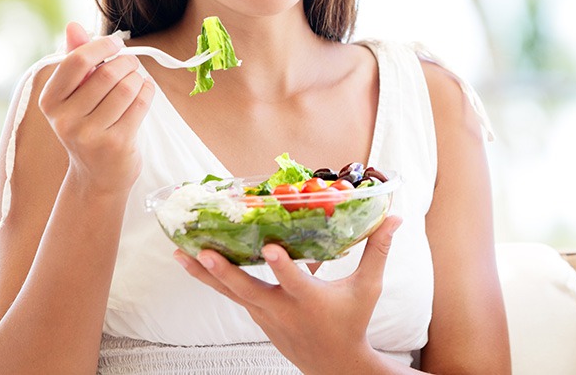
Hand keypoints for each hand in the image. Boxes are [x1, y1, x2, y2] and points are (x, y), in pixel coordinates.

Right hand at [38, 22, 154, 193]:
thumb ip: (75, 58)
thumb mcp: (75, 94)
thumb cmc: (88, 124)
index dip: (101, 46)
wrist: (97, 175)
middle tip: (131, 64)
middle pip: (107, 73)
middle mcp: (65, 119)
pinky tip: (144, 92)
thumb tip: (73, 25)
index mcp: (50, 101)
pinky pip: (140, 103)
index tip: (114, 45)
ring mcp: (90, 134)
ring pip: (127, 87)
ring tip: (136, 80)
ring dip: (139, 77)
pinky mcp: (116, 144)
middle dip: (126, 62)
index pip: (76, 61)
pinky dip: (148, 91)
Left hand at [176, 215, 402, 372]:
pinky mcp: (257, 316)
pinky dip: (215, 280)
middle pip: (248, 290)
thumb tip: (395, 216)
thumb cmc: (353, 321)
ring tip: (180, 254)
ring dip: (205, 275)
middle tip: (201, 251)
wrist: (333, 364)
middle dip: (223, 272)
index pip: (295, 281)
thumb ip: (378, 250)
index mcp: (310, 301)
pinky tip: (196, 261)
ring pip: (231, 293)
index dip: (283, 266)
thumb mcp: (368, 288)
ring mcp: (265, 315)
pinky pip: (233, 296)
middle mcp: (282, 309)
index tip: (271, 247)